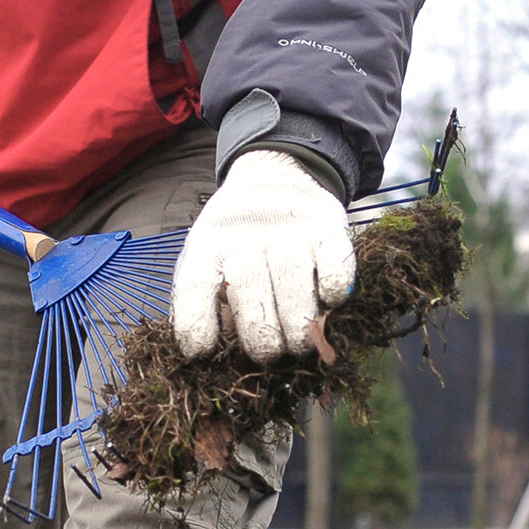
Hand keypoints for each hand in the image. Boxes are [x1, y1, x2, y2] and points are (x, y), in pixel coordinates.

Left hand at [172, 150, 355, 362]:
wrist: (273, 173)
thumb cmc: (236, 239)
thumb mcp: (209, 259)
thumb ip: (209, 302)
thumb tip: (218, 353)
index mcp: (207, 248)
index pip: (194, 286)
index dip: (197, 324)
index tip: (203, 353)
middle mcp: (245, 237)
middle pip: (248, 289)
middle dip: (260, 336)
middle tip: (269, 355)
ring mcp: (288, 231)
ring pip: (292, 280)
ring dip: (298, 324)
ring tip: (300, 345)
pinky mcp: (327, 227)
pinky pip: (334, 262)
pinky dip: (334, 288)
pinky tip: (330, 301)